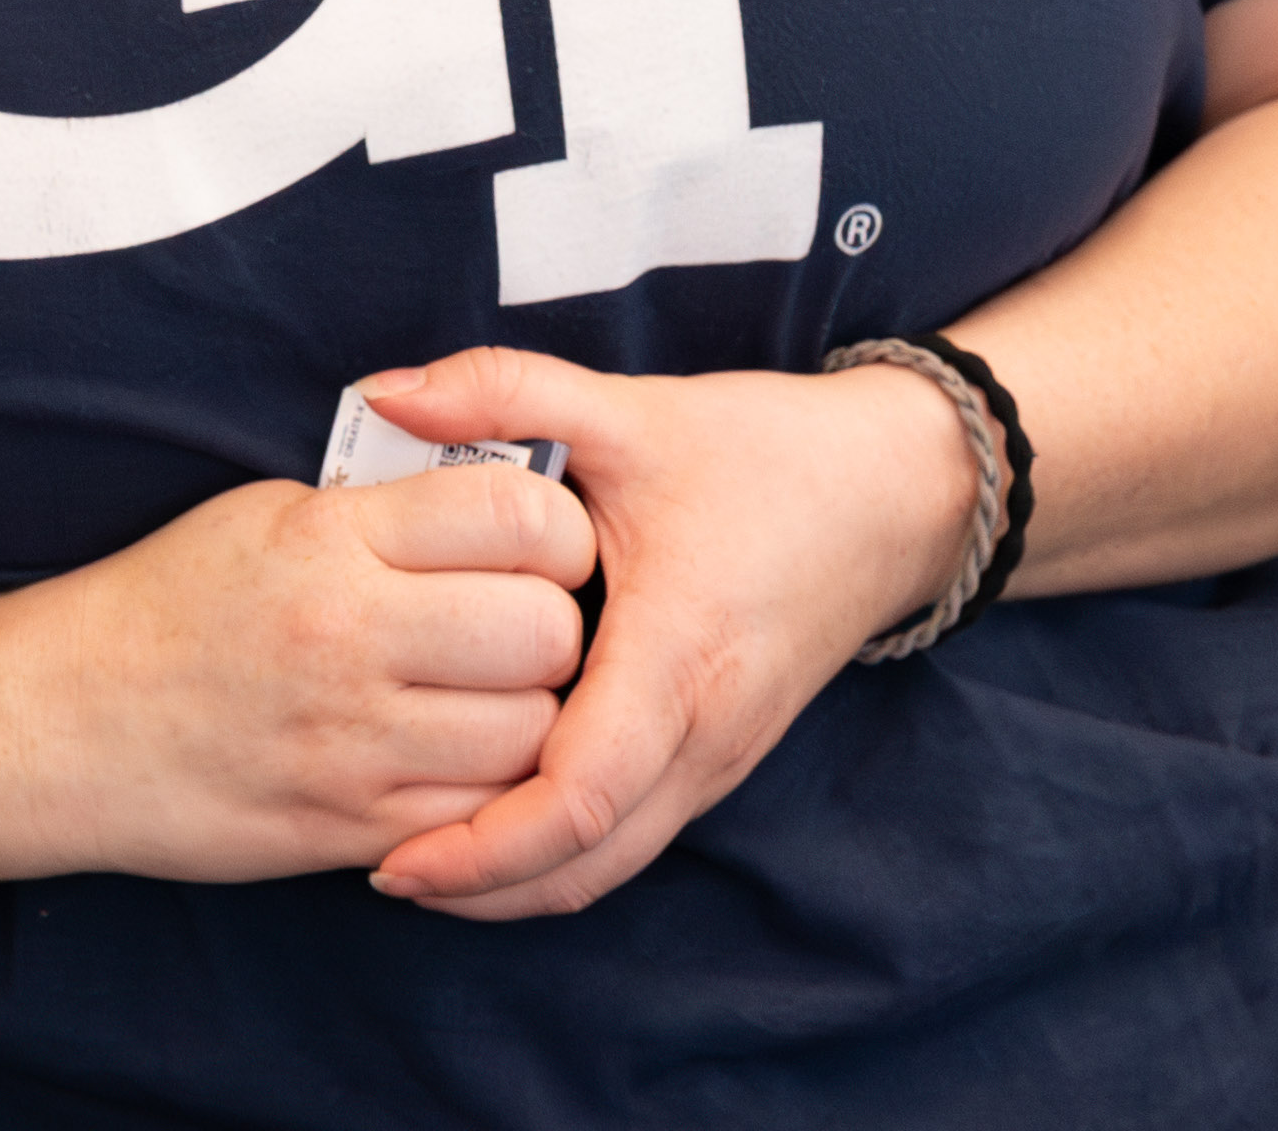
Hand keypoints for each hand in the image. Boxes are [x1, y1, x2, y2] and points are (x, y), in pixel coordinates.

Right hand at [0, 459, 596, 889]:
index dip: (556, 532)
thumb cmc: (167, 604)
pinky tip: (450, 760)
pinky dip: (489, 791)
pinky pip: (484, 815)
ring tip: (484, 698)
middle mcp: (350, 636)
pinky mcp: (352, 827)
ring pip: (533, 734)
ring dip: (527, 717)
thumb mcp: (265, 514)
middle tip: (516, 630)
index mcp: (331, 539)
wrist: (61, 722)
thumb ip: (385, 511)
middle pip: (548, 632)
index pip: (518, 515)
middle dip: (553, 629)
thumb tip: (502, 511)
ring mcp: (354, 742)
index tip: (539, 547)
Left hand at [352, 349, 972, 920]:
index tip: (392, 863)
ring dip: (519, 880)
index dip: (483, 847)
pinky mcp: (720, 757)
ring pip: (613, 864)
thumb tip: (384, 391)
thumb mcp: (629, 408)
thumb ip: (503, 390)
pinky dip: (562, 850)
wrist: (897, 494)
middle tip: (379, 874)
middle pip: (588, 863)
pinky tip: (488, 823)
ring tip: (418, 865)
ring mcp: (720, 758)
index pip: (579, 797)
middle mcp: (706, 734)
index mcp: (678, 658)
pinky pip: (635, 834)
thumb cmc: (765, 456)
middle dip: (482, 887)